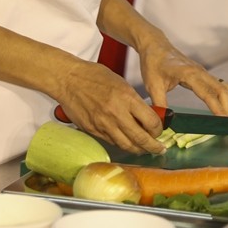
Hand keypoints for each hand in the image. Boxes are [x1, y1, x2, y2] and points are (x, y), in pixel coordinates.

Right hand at [54, 60, 168, 154]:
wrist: (68, 80)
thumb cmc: (94, 76)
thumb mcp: (121, 83)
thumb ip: (134, 100)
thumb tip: (146, 115)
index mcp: (127, 98)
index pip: (151, 121)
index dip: (158, 129)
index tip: (160, 130)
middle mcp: (116, 114)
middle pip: (141, 138)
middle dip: (153, 146)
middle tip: (159, 149)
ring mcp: (104, 124)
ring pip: (126, 145)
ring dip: (138, 150)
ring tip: (145, 150)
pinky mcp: (93, 131)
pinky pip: (112, 142)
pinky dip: (122, 144)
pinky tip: (127, 143)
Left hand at [136, 35, 227, 117]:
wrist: (155, 45)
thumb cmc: (153, 63)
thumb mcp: (153, 85)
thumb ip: (160, 105)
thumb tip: (164, 123)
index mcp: (188, 74)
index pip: (208, 93)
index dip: (217, 107)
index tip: (224, 120)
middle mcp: (199, 72)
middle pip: (222, 89)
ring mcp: (202, 71)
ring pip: (223, 86)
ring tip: (226, 118)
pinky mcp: (202, 73)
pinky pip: (218, 84)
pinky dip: (223, 96)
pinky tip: (222, 106)